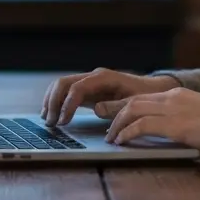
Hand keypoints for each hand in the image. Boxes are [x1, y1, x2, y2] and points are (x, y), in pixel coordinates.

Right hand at [41, 68, 179, 126]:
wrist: (151, 89)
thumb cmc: (145, 95)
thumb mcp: (134, 102)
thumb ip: (116, 106)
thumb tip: (96, 109)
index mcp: (103, 78)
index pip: (77, 88)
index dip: (67, 105)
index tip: (63, 122)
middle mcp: (93, 76)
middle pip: (63, 83)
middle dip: (53, 102)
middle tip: (50, 123)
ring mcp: (88, 82)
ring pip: (61, 86)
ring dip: (51, 101)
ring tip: (47, 120)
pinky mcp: (87, 90)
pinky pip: (66, 92)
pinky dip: (56, 102)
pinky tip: (52, 114)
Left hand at [95, 88, 199, 159]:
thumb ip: (183, 121)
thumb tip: (171, 135)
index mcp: (180, 94)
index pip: (144, 96)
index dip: (125, 107)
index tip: (115, 119)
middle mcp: (173, 97)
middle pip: (133, 101)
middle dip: (116, 114)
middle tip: (109, 130)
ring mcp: (174, 109)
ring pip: (133, 110)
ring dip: (118, 124)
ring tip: (112, 138)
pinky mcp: (176, 125)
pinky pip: (142, 125)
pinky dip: (127, 133)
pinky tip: (122, 142)